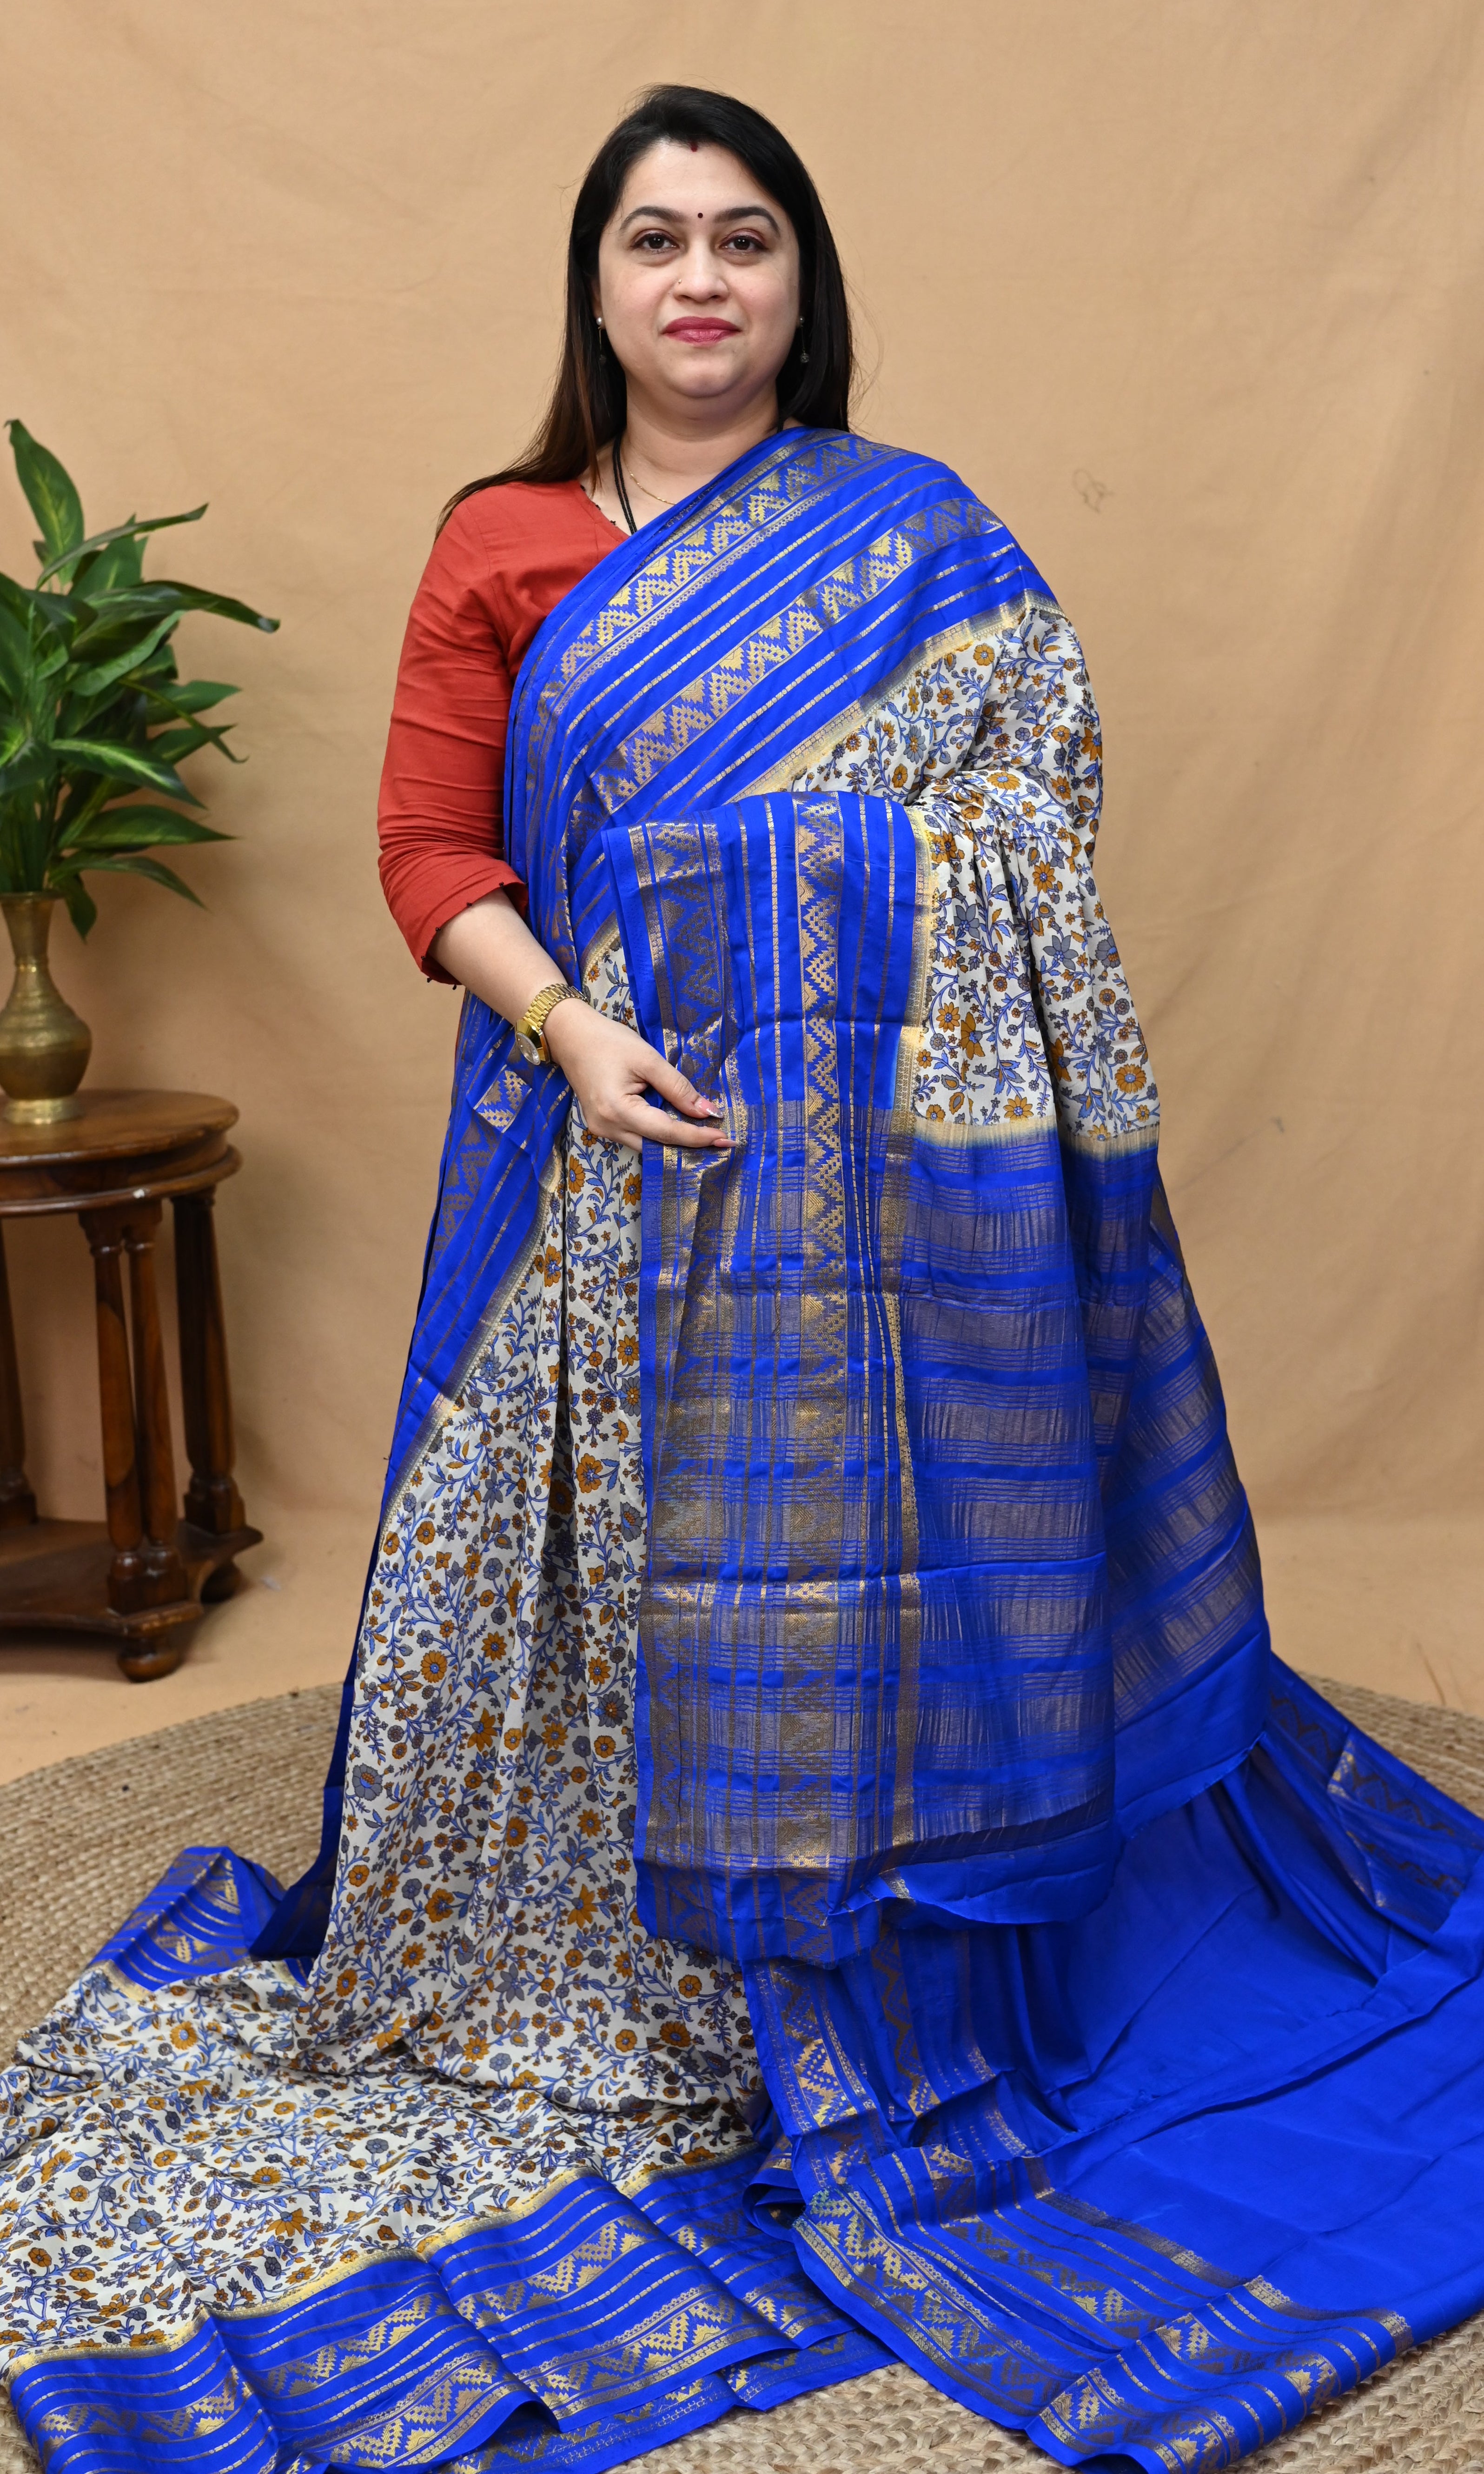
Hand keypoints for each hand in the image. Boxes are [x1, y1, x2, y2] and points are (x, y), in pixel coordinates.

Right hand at [543, 999, 730, 1153]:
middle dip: (690, 1146)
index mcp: (617, 1110)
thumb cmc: (608, 1041)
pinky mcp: (602, 1126)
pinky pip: (636, 1138)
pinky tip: (678, 1127)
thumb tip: (707, 1112)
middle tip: (721, 1141)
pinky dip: (658, 1135)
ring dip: (675, 1142)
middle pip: (657, 1147)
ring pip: (647, 1146)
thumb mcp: (648, 1059)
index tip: (725, 1138)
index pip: (666, 1132)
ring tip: (705, 1135)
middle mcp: (607, 1128)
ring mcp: (602, 1130)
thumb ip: (678, 1088)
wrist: (570, 1036)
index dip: (697, 1136)